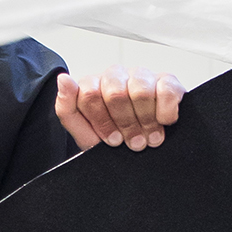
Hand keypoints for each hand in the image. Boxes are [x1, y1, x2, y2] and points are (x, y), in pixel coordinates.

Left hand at [56, 67, 184, 152]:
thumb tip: (64, 80)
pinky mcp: (168, 81)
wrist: (144, 156)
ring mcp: (142, 76)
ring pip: (141, 91)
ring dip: (145, 121)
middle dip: (125, 124)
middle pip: (115, 94)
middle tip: (131, 141)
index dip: (101, 121)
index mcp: (94, 85)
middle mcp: (117, 76)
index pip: (89, 93)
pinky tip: (162, 124)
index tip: (110, 138)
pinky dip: (165, 113)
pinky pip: (166, 90)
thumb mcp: (85, 134)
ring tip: (148, 138)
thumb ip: (67, 109)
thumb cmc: (115, 140)